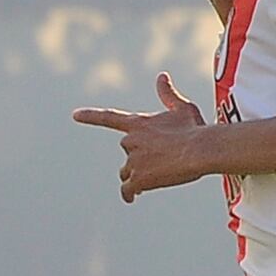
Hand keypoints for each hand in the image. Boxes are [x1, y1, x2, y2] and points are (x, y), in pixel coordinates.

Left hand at [73, 73, 211, 201]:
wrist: (200, 150)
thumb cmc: (195, 129)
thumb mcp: (182, 108)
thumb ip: (167, 95)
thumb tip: (161, 76)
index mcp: (138, 123)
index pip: (109, 118)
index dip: (91, 116)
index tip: (75, 115)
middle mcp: (130, 141)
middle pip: (126, 153)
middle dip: (138, 158)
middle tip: (160, 161)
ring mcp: (133, 161)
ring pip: (126, 173)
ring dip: (136, 176)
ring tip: (156, 177)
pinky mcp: (139, 179)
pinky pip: (127, 190)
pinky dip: (128, 195)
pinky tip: (132, 198)